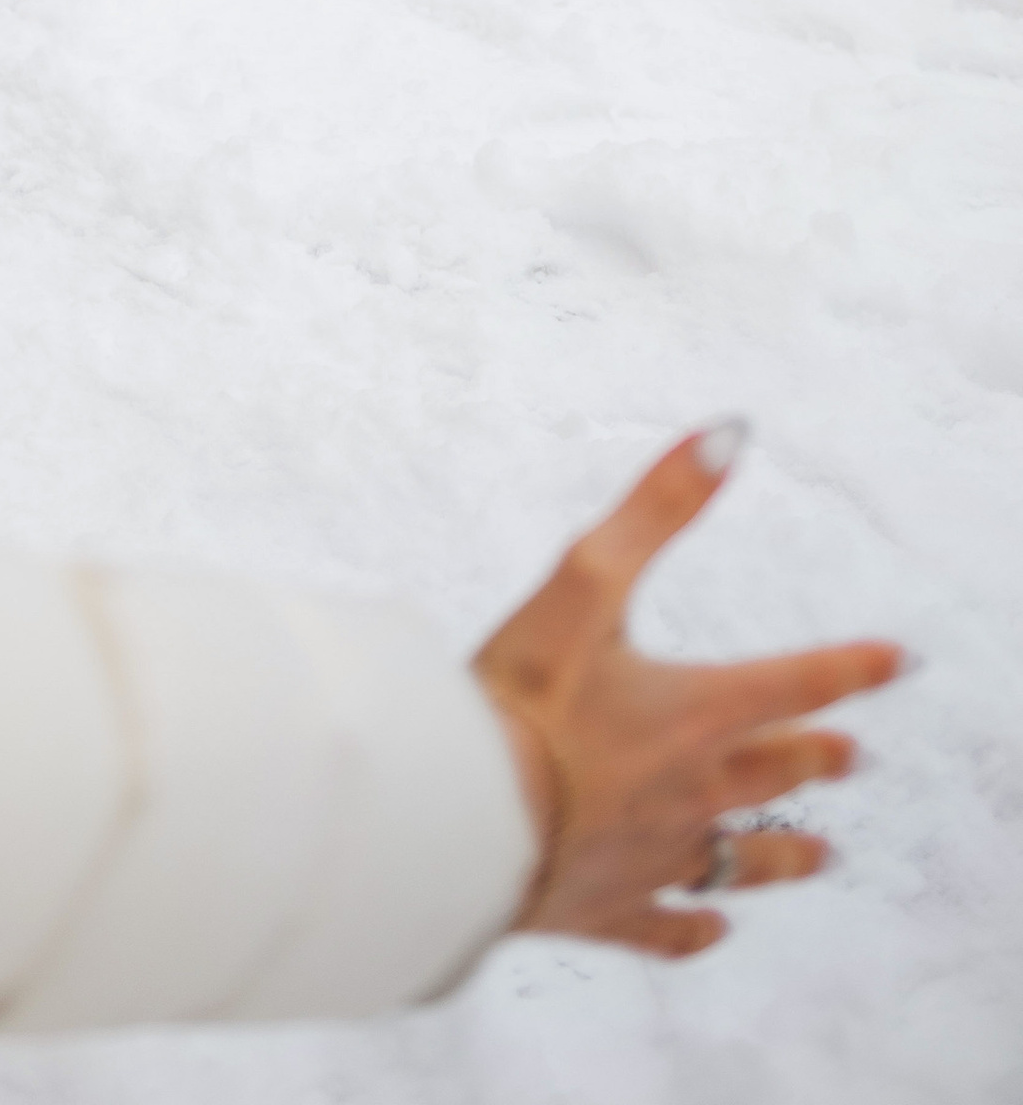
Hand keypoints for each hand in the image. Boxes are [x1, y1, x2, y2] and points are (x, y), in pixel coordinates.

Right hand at [475, 429, 901, 956]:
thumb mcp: (585, 581)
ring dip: (785, 853)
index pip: (796, 683)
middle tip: (853, 755)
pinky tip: (710, 931)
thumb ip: (657, 507)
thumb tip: (726, 434)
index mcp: (694, 713)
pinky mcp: (612, 904)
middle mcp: (693, 789)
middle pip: (776, 771)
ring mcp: (656, 854)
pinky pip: (668, 926)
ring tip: (822, 854)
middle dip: (817, 757)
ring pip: (741, 858)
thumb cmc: (523, 698)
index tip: (898, 660)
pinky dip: (694, 929)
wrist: (466, 820)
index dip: (851, 666)